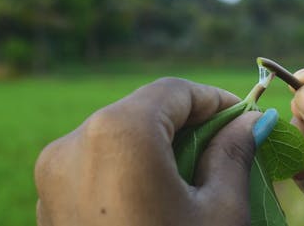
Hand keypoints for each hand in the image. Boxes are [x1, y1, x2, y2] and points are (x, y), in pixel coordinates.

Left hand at [35, 78, 264, 225]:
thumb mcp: (222, 211)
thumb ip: (234, 153)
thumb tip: (251, 121)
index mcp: (117, 134)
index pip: (173, 92)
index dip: (215, 99)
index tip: (243, 117)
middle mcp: (75, 145)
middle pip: (146, 112)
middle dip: (192, 124)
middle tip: (230, 146)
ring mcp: (56, 176)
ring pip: (122, 138)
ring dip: (166, 146)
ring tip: (203, 173)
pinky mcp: (53, 202)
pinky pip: (100, 166)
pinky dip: (137, 168)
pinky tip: (167, 193)